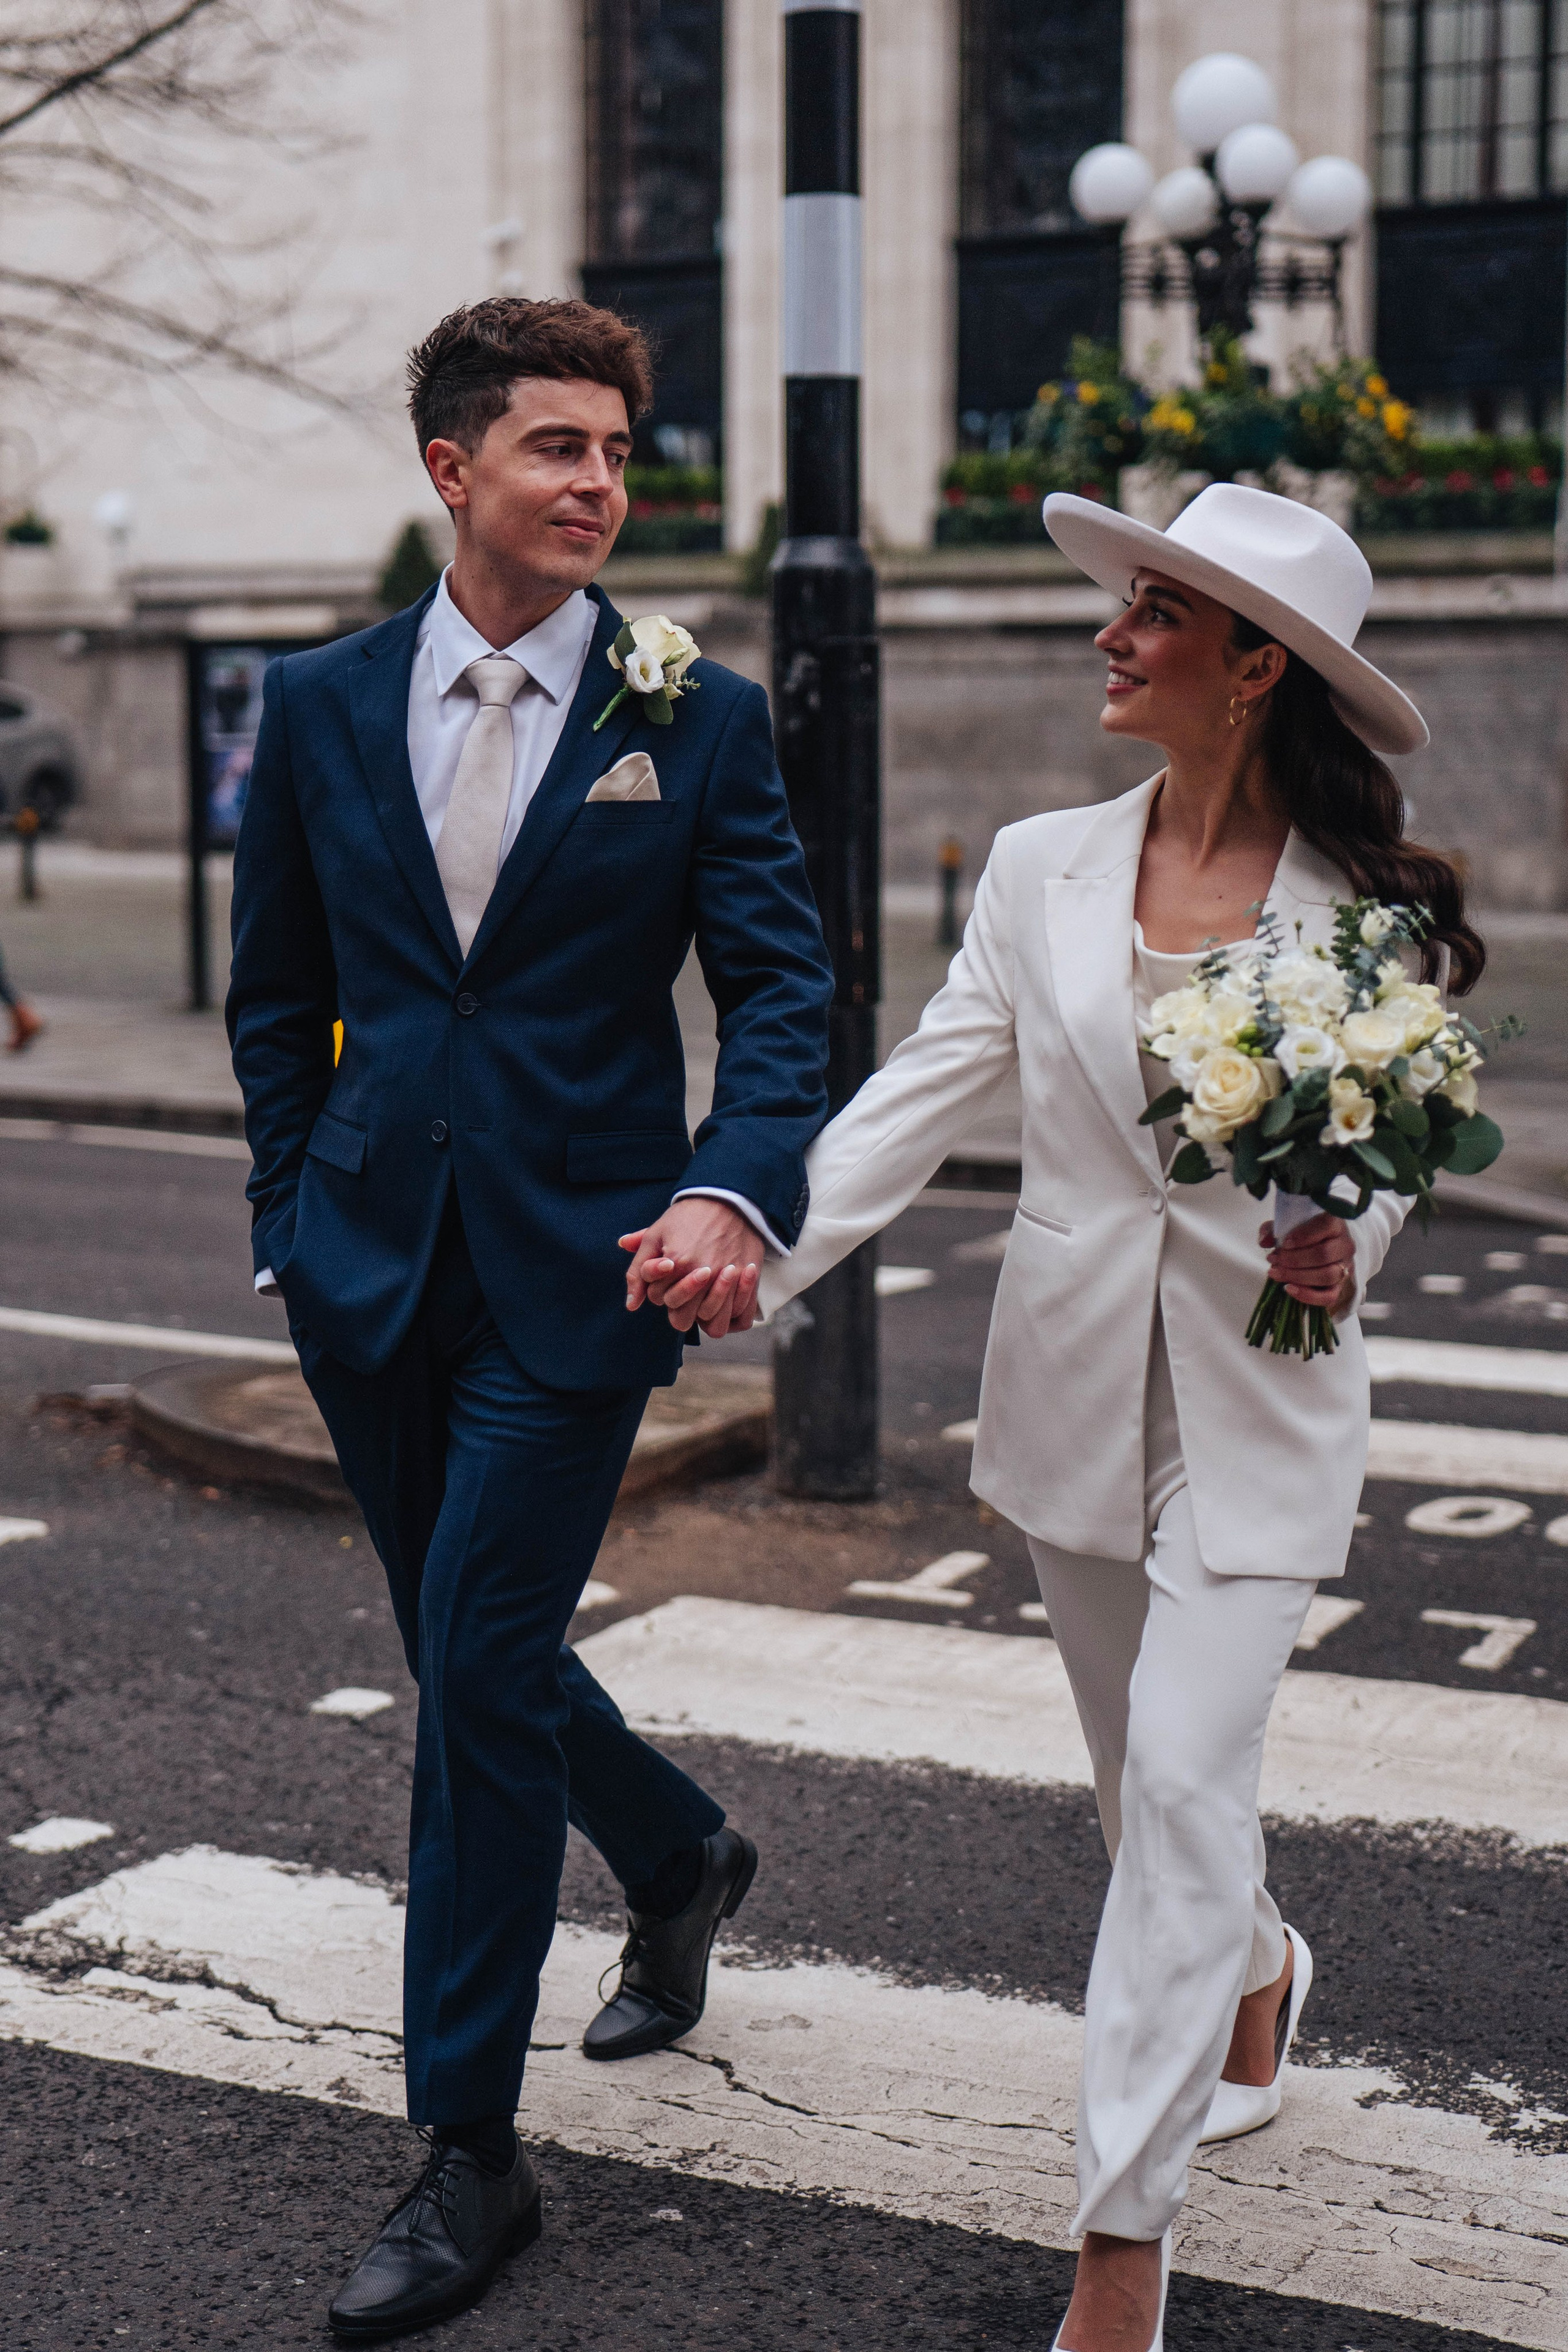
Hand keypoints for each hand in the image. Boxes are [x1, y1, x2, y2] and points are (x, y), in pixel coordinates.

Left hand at [619, 1200, 763, 1336]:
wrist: (727, 1198)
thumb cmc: (688, 1216)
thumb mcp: (655, 1234)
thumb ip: (638, 1270)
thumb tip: (631, 1305)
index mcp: (676, 1263)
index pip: (658, 1299)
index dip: (658, 1289)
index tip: (668, 1271)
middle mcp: (702, 1275)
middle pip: (682, 1318)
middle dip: (679, 1306)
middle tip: (684, 1285)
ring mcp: (727, 1279)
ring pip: (711, 1325)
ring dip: (705, 1315)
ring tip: (704, 1296)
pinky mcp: (748, 1280)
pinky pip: (740, 1319)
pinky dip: (731, 1317)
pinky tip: (725, 1303)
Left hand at [1259, 1211, 1354, 1315]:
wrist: (1314, 1248)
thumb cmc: (1300, 1234)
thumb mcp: (1284, 1226)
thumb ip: (1271, 1229)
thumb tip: (1265, 1241)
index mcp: (1335, 1223)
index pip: (1325, 1226)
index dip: (1303, 1236)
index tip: (1284, 1243)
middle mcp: (1345, 1245)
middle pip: (1323, 1254)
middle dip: (1294, 1260)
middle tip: (1273, 1259)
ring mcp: (1346, 1267)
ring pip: (1327, 1275)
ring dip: (1297, 1276)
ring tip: (1276, 1273)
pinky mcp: (1341, 1286)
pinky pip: (1330, 1296)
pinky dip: (1308, 1295)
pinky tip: (1289, 1289)